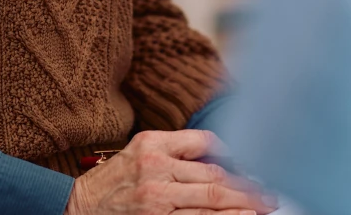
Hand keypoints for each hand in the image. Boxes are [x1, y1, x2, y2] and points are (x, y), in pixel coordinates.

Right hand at [64, 129, 277, 214]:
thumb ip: (175, 148)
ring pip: (210, 202)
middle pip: (214, 176)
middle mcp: (156, 169)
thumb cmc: (114, 179)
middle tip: (271, 192)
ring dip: (242, 206)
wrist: (79, 207)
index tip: (253, 164)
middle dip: (247, 185)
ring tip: (264, 207)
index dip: (233, 154)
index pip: (204, 143)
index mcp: (153, 144)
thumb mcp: (140, 148)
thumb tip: (220, 153)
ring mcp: (157, 200)